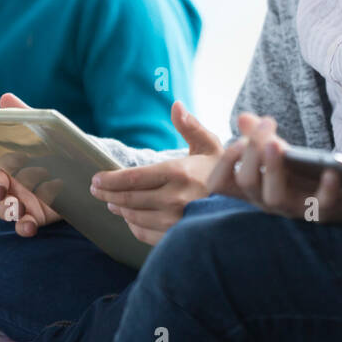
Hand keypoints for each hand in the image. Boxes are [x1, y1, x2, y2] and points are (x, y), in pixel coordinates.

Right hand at [0, 92, 61, 236]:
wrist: (88, 169)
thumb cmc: (60, 146)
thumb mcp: (45, 131)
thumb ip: (25, 116)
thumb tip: (5, 98)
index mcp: (8, 157)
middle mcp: (10, 179)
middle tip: (0, 189)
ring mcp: (21, 199)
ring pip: (2, 208)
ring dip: (6, 209)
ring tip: (17, 207)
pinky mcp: (34, 215)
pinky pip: (21, 224)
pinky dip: (22, 227)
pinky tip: (28, 226)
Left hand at [91, 101, 223, 245]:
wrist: (245, 203)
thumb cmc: (224, 170)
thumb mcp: (209, 144)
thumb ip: (189, 126)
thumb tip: (175, 105)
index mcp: (180, 173)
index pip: (133, 178)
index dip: (110, 180)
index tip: (96, 179)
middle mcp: (176, 199)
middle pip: (128, 198)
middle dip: (107, 194)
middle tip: (96, 190)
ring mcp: (177, 221)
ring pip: (134, 216)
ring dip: (119, 209)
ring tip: (112, 202)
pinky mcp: (177, 236)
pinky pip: (145, 233)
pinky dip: (133, 225)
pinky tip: (131, 217)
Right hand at [206, 112, 341, 221]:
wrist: (341, 195)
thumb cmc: (299, 172)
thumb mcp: (277, 150)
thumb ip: (258, 135)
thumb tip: (243, 117)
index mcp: (252, 186)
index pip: (221, 183)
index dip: (224, 163)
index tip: (238, 141)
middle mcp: (265, 200)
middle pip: (247, 182)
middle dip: (252, 152)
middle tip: (265, 124)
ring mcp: (292, 209)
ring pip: (273, 197)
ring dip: (273, 169)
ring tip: (276, 145)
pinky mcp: (320, 213)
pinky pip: (321, 205)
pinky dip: (326, 188)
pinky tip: (331, 170)